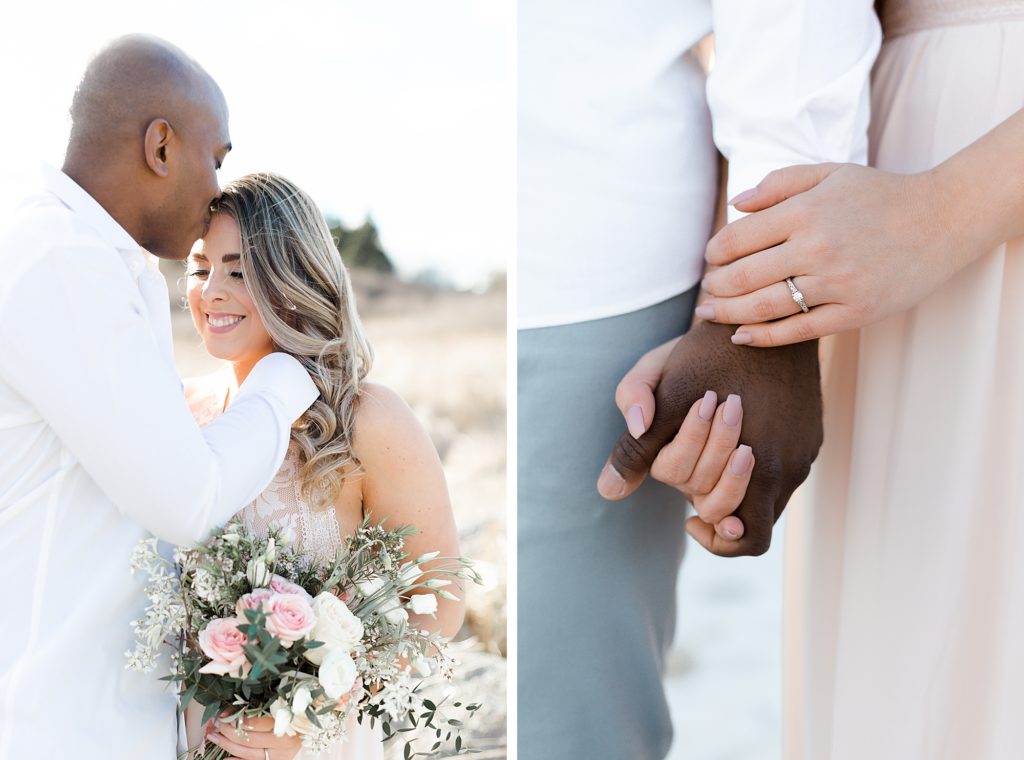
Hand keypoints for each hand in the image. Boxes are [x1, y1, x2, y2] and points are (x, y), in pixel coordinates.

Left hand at [207, 715, 302, 759]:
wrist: (307, 738)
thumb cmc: (295, 719)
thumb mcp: (285, 709)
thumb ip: (266, 708)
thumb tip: (237, 706)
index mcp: (286, 724)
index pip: (257, 722)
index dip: (239, 718)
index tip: (225, 712)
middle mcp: (283, 742)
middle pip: (250, 739)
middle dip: (229, 731)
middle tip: (217, 724)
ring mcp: (277, 756)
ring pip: (247, 753)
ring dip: (227, 745)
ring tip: (214, 737)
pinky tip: (225, 757)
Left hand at [597, 320, 822, 555]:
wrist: (763, 313)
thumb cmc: (705, 349)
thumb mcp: (658, 385)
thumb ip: (633, 443)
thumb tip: (608, 492)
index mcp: (747, 460)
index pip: (723, 520)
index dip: (707, 530)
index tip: (688, 519)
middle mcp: (784, 466)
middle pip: (749, 521)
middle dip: (715, 504)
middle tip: (695, 497)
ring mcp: (803, 455)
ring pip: (772, 507)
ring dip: (738, 494)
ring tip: (710, 472)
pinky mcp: (813, 440)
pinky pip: (787, 479)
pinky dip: (759, 477)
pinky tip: (734, 449)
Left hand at [697, 162, 971, 345]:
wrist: (942, 220)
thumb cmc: (880, 195)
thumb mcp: (829, 173)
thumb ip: (778, 184)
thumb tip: (734, 204)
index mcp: (806, 211)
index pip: (737, 239)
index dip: (714, 253)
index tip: (710, 259)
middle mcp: (818, 248)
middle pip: (743, 277)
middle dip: (715, 288)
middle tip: (706, 292)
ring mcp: (837, 284)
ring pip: (764, 307)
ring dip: (729, 314)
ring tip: (710, 314)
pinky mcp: (854, 313)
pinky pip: (797, 331)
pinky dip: (763, 337)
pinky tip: (741, 337)